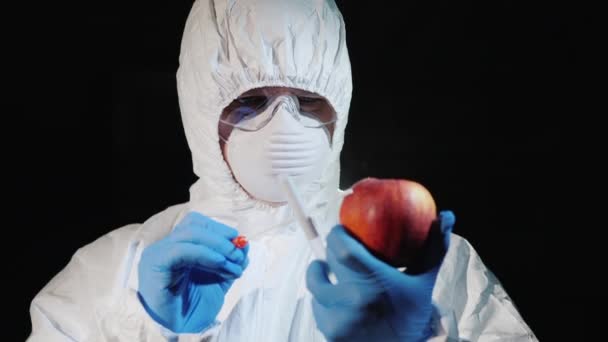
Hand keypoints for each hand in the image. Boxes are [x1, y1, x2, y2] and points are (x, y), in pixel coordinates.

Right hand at [137, 212, 248, 332]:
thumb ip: (229, 262)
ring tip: (233, 263)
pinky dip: (204, 253)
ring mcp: (158, 254)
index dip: (221, 230)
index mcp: (178, 247)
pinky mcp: (155, 265)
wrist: (178, 332)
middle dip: (222, 238)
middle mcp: (165, 246)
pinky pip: (181, 250)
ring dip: (218, 246)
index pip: (198, 224)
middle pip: (194, 225)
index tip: (240, 243)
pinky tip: (219, 263)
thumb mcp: (217, 281)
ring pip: (190, 234)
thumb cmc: (192, 308)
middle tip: (239, 254)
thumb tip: (244, 245)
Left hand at [306, 211, 454, 341]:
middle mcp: (351, 302)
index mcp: (374, 284)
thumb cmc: (414, 316)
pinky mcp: (329, 334)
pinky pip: (317, 308)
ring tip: (333, 274)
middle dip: (328, 253)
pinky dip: (325, 301)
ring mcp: (337, 321)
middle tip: (337, 249)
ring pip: (316, 287)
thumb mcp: (424, 283)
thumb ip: (434, 248)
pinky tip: (338, 299)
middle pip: (324, 264)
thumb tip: (446, 216)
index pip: (341, 248)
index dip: (336, 235)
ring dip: (322, 279)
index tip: (341, 230)